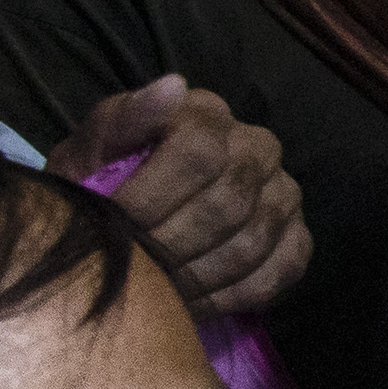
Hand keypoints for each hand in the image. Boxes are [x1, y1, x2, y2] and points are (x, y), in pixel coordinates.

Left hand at [64, 74, 310, 320]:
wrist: (124, 219)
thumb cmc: (102, 182)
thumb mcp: (91, 149)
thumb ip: (122, 120)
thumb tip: (173, 86)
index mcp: (208, 115)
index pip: (201, 151)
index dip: (153, 194)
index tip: (111, 224)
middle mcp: (259, 148)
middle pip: (228, 203)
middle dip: (170, 243)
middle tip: (130, 268)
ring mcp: (284, 195)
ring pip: (252, 243)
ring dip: (196, 275)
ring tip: (154, 291)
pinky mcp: (297, 239)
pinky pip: (277, 274)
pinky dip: (230, 295)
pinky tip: (191, 302)